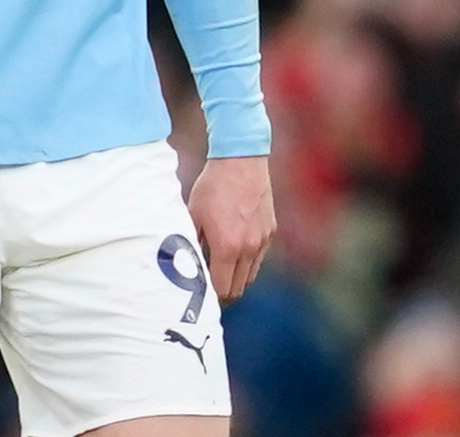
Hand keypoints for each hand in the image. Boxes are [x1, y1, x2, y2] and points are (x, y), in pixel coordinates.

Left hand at [187, 154, 275, 301]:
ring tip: (220, 273)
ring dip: (236, 279)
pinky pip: (259, 258)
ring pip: (251, 275)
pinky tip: (234, 252)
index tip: (201, 297)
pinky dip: (247, 262)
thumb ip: (193, 242)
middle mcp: (249, 248)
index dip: (211, 297)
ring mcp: (263, 241)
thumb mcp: (193, 213)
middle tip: (210, 291)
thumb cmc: (212, 187)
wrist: (241, 162)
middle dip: (224, 293)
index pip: (222, 288)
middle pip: (239, 288)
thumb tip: (188, 263)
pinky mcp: (271, 232)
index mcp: (227, 247)